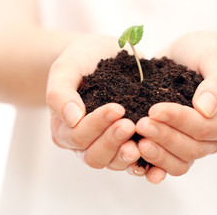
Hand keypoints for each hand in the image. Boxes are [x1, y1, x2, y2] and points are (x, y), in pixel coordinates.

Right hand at [46, 34, 139, 170]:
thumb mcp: (65, 69)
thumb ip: (60, 93)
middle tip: (130, 125)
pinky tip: (156, 154)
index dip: (96, 125)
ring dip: (128, 154)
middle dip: (112, 142)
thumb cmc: (79, 60)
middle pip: (94, 156)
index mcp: (64, 129)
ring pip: (114, 162)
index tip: (117, 108)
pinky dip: (144, 161)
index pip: (78, 136)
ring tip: (144, 140)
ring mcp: (106, 144)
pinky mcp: (126, 142)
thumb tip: (72, 119)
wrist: (101, 54)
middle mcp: (84, 142)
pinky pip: (134, 160)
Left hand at [134, 32, 216, 183]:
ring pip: (178, 163)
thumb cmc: (206, 54)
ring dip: (156, 155)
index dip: (178, 121)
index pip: (202, 128)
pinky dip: (150, 166)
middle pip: (190, 149)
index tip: (154, 109)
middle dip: (163, 137)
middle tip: (140, 124)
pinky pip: (165, 164)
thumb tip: (205, 109)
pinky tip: (133, 160)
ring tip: (135, 143)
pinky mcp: (175, 146)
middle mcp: (213, 140)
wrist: (191, 56)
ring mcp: (194, 146)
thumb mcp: (215, 59)